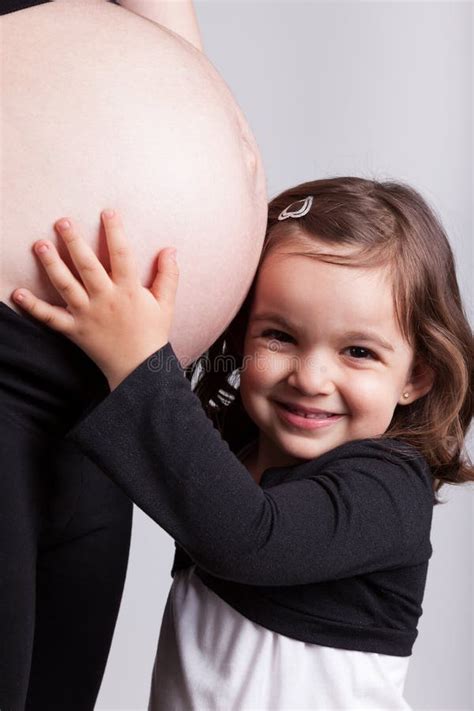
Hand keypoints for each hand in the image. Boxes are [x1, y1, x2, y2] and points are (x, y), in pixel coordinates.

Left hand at [12, 210, 178, 389]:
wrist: (139, 370)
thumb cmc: (152, 335)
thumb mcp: (166, 304)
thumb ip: (168, 276)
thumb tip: (170, 250)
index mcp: (129, 291)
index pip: (121, 255)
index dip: (115, 232)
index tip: (108, 212)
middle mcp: (106, 300)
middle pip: (87, 266)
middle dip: (74, 242)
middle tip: (61, 222)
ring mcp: (88, 315)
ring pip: (66, 285)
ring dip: (52, 264)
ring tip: (40, 245)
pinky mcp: (75, 330)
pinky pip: (51, 317)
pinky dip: (34, 307)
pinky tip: (18, 294)